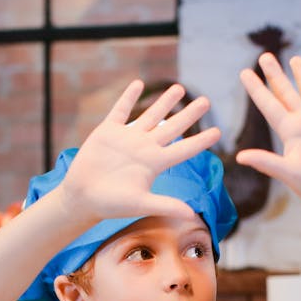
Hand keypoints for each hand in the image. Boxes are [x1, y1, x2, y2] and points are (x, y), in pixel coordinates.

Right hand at [62, 81, 220, 223]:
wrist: (82, 197)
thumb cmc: (111, 204)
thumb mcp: (141, 204)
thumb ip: (166, 205)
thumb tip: (192, 216)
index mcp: (154, 163)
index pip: (183, 149)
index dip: (201, 140)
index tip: (218, 131)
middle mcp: (144, 148)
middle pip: (172, 127)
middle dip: (189, 114)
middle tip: (206, 101)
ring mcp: (127, 138)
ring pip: (151, 115)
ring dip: (165, 101)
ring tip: (180, 88)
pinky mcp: (108, 131)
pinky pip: (120, 110)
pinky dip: (128, 97)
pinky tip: (139, 84)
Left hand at [236, 54, 300, 212]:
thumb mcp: (287, 173)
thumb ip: (266, 162)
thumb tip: (240, 157)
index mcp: (290, 131)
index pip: (269, 104)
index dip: (256, 88)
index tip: (244, 71)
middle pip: (286, 93)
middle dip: (275, 74)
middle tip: (264, 55)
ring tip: (295, 58)